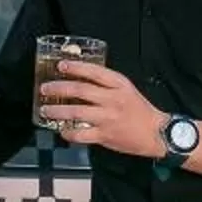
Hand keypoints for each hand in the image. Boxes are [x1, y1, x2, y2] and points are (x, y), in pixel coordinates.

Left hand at [39, 61, 167, 158]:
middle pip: (80, 90)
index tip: (60, 66)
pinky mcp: (105, 135)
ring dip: (57, 111)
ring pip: (76, 112)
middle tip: (45, 88)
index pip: (93, 71)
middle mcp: (112, 99)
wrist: (157, 133)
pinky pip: (81, 134)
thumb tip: (81, 81)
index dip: (75, 67)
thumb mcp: (127, 90)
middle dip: (59, 88)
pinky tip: (62, 131)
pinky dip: (68, 133)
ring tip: (45, 110)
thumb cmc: (141, 111)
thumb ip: (107, 85)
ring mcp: (107, 118)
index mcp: (119, 85)